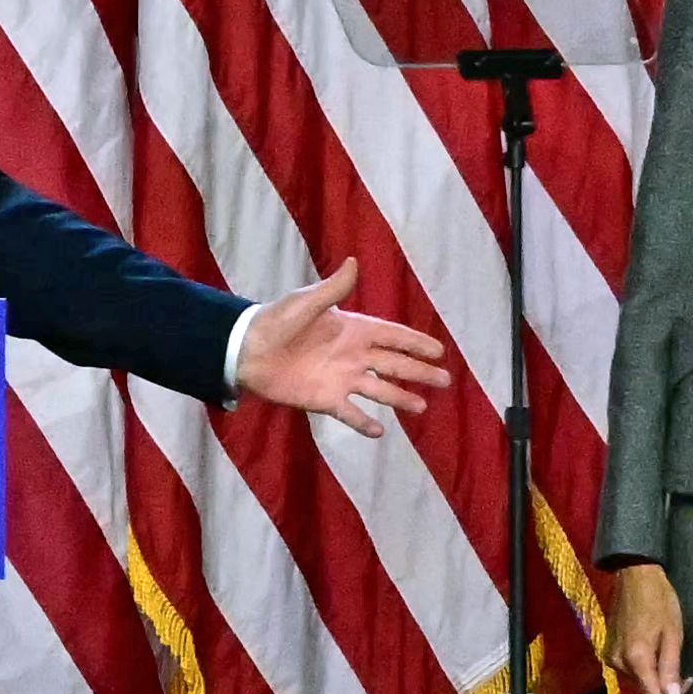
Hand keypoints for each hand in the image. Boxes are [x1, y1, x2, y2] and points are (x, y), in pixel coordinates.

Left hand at [227, 283, 453, 422]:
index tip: (439, 350)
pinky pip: (350, 413)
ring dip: (400, 398)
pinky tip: (380, 432)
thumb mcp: (306, 302)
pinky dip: (364, 423)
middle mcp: (353, 355)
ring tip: (421, 407)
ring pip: (379, 390)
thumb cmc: (276, 321)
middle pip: (394, 364)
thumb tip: (352, 261)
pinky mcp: (326, 399)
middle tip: (445, 380)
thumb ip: (333, 288)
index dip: (416, 343)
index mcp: (353, 329)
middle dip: (419, 372)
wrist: (247, 351)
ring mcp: (341, 379)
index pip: (393, 336)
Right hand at [600, 559, 685, 693]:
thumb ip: (671, 669)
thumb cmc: (660, 600)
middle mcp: (618, 662)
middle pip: (644, 689)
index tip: (687, 678)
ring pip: (637, 680)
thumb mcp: (672, 634)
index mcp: (636, 659)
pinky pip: (628, 669)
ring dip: (654, 674)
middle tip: (681, 665)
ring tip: (667, 653)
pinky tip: (653, 649)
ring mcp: (610, 656)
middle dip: (664, 684)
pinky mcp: (608, 649)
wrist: (634, 575)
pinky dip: (643, 665)